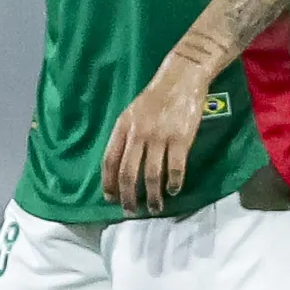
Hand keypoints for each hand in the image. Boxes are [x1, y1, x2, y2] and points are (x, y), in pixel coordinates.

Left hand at [103, 57, 210, 214]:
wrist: (181, 78)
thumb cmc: (155, 97)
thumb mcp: (132, 113)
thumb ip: (126, 136)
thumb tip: (121, 165)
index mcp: (123, 127)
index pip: (110, 161)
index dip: (109, 183)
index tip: (111, 198)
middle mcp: (138, 134)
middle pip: (128, 172)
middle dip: (128, 196)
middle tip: (131, 210)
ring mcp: (160, 137)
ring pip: (152, 175)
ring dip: (152, 196)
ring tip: (154, 207)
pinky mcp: (181, 139)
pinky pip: (175, 168)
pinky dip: (174, 183)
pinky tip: (174, 190)